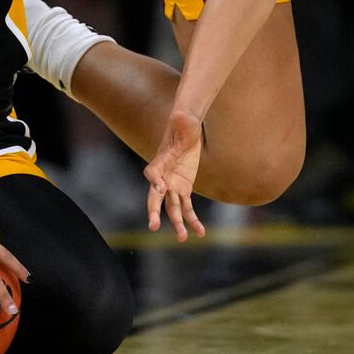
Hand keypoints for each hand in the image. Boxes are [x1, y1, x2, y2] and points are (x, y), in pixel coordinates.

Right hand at [145, 109, 205, 240]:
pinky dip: (193, 220)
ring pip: (172, 208)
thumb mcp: (185, 121)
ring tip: (181, 238)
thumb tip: (180, 114)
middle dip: (154, 211)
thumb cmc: (184, 124)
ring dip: (177, 223)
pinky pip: (186, 208)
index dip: (154, 180)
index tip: (159, 188)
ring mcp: (172, 185)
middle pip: (155, 197)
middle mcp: (163, 176)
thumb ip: (182, 120)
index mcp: (162, 160)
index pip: (152, 172)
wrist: (186, 130)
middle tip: (153, 226)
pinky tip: (200, 232)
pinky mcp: (183, 189)